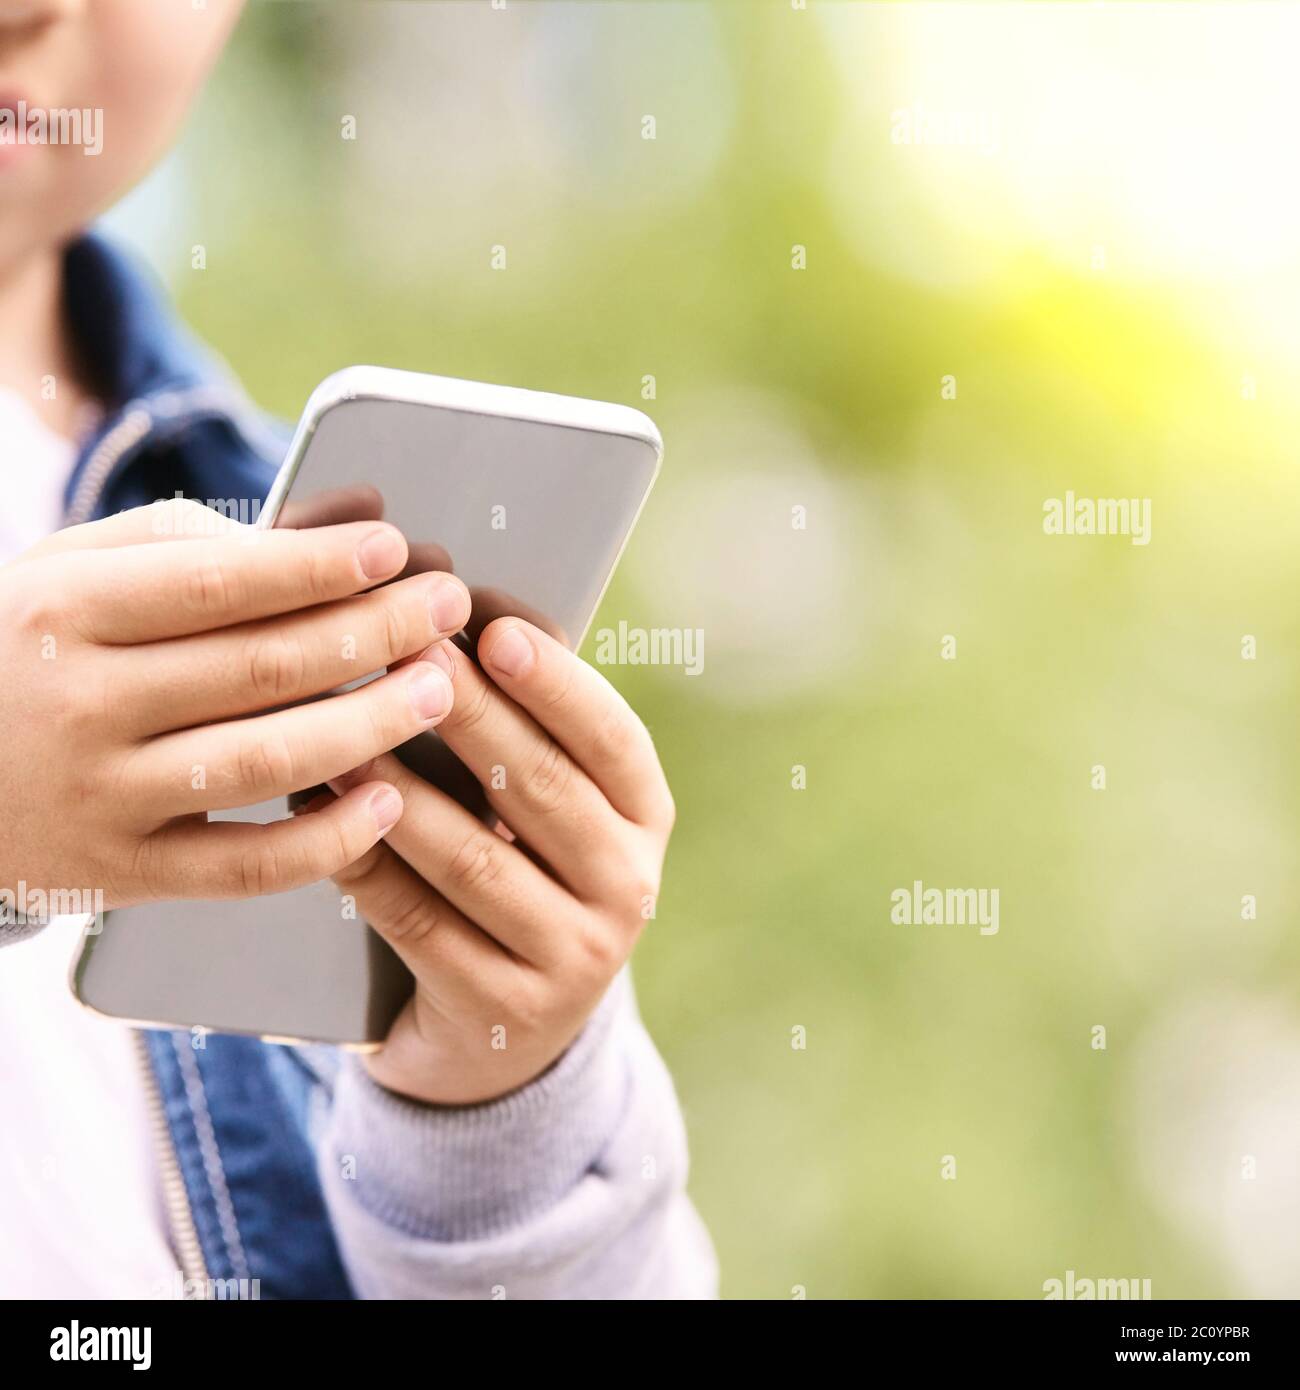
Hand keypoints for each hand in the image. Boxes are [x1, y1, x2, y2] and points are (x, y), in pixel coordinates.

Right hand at [0, 498, 468, 910]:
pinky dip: (325, 840)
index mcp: (69, 612)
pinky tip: (387, 802)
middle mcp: (84, 705)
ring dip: (370, 725)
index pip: (217, 584)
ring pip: (266, 764)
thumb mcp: (70, 572)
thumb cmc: (24, 650)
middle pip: (262, 669)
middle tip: (446, 609)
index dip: (317, 567)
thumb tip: (324, 533)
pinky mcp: (124, 874)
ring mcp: (104, 798)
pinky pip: (244, 867)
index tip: (393, 549)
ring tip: (436, 689)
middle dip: (373, 633)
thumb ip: (187, 546)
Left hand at [326, 618, 674, 1104]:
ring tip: (344, 733)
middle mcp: (627, 888)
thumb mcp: (551, 814)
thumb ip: (528, 732)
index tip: (494, 631)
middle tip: (403, 656)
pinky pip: (420, 923)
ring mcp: (573, 958)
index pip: (612, 739)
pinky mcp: (502, 1009)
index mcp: (645, 819)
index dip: (556, 683)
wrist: (508, 1035)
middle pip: (540, 789)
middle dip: (467, 716)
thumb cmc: (521, 876)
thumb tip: (468, 621)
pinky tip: (321, 816)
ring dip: (401, 790)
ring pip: (473, 859)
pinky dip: (365, 863)